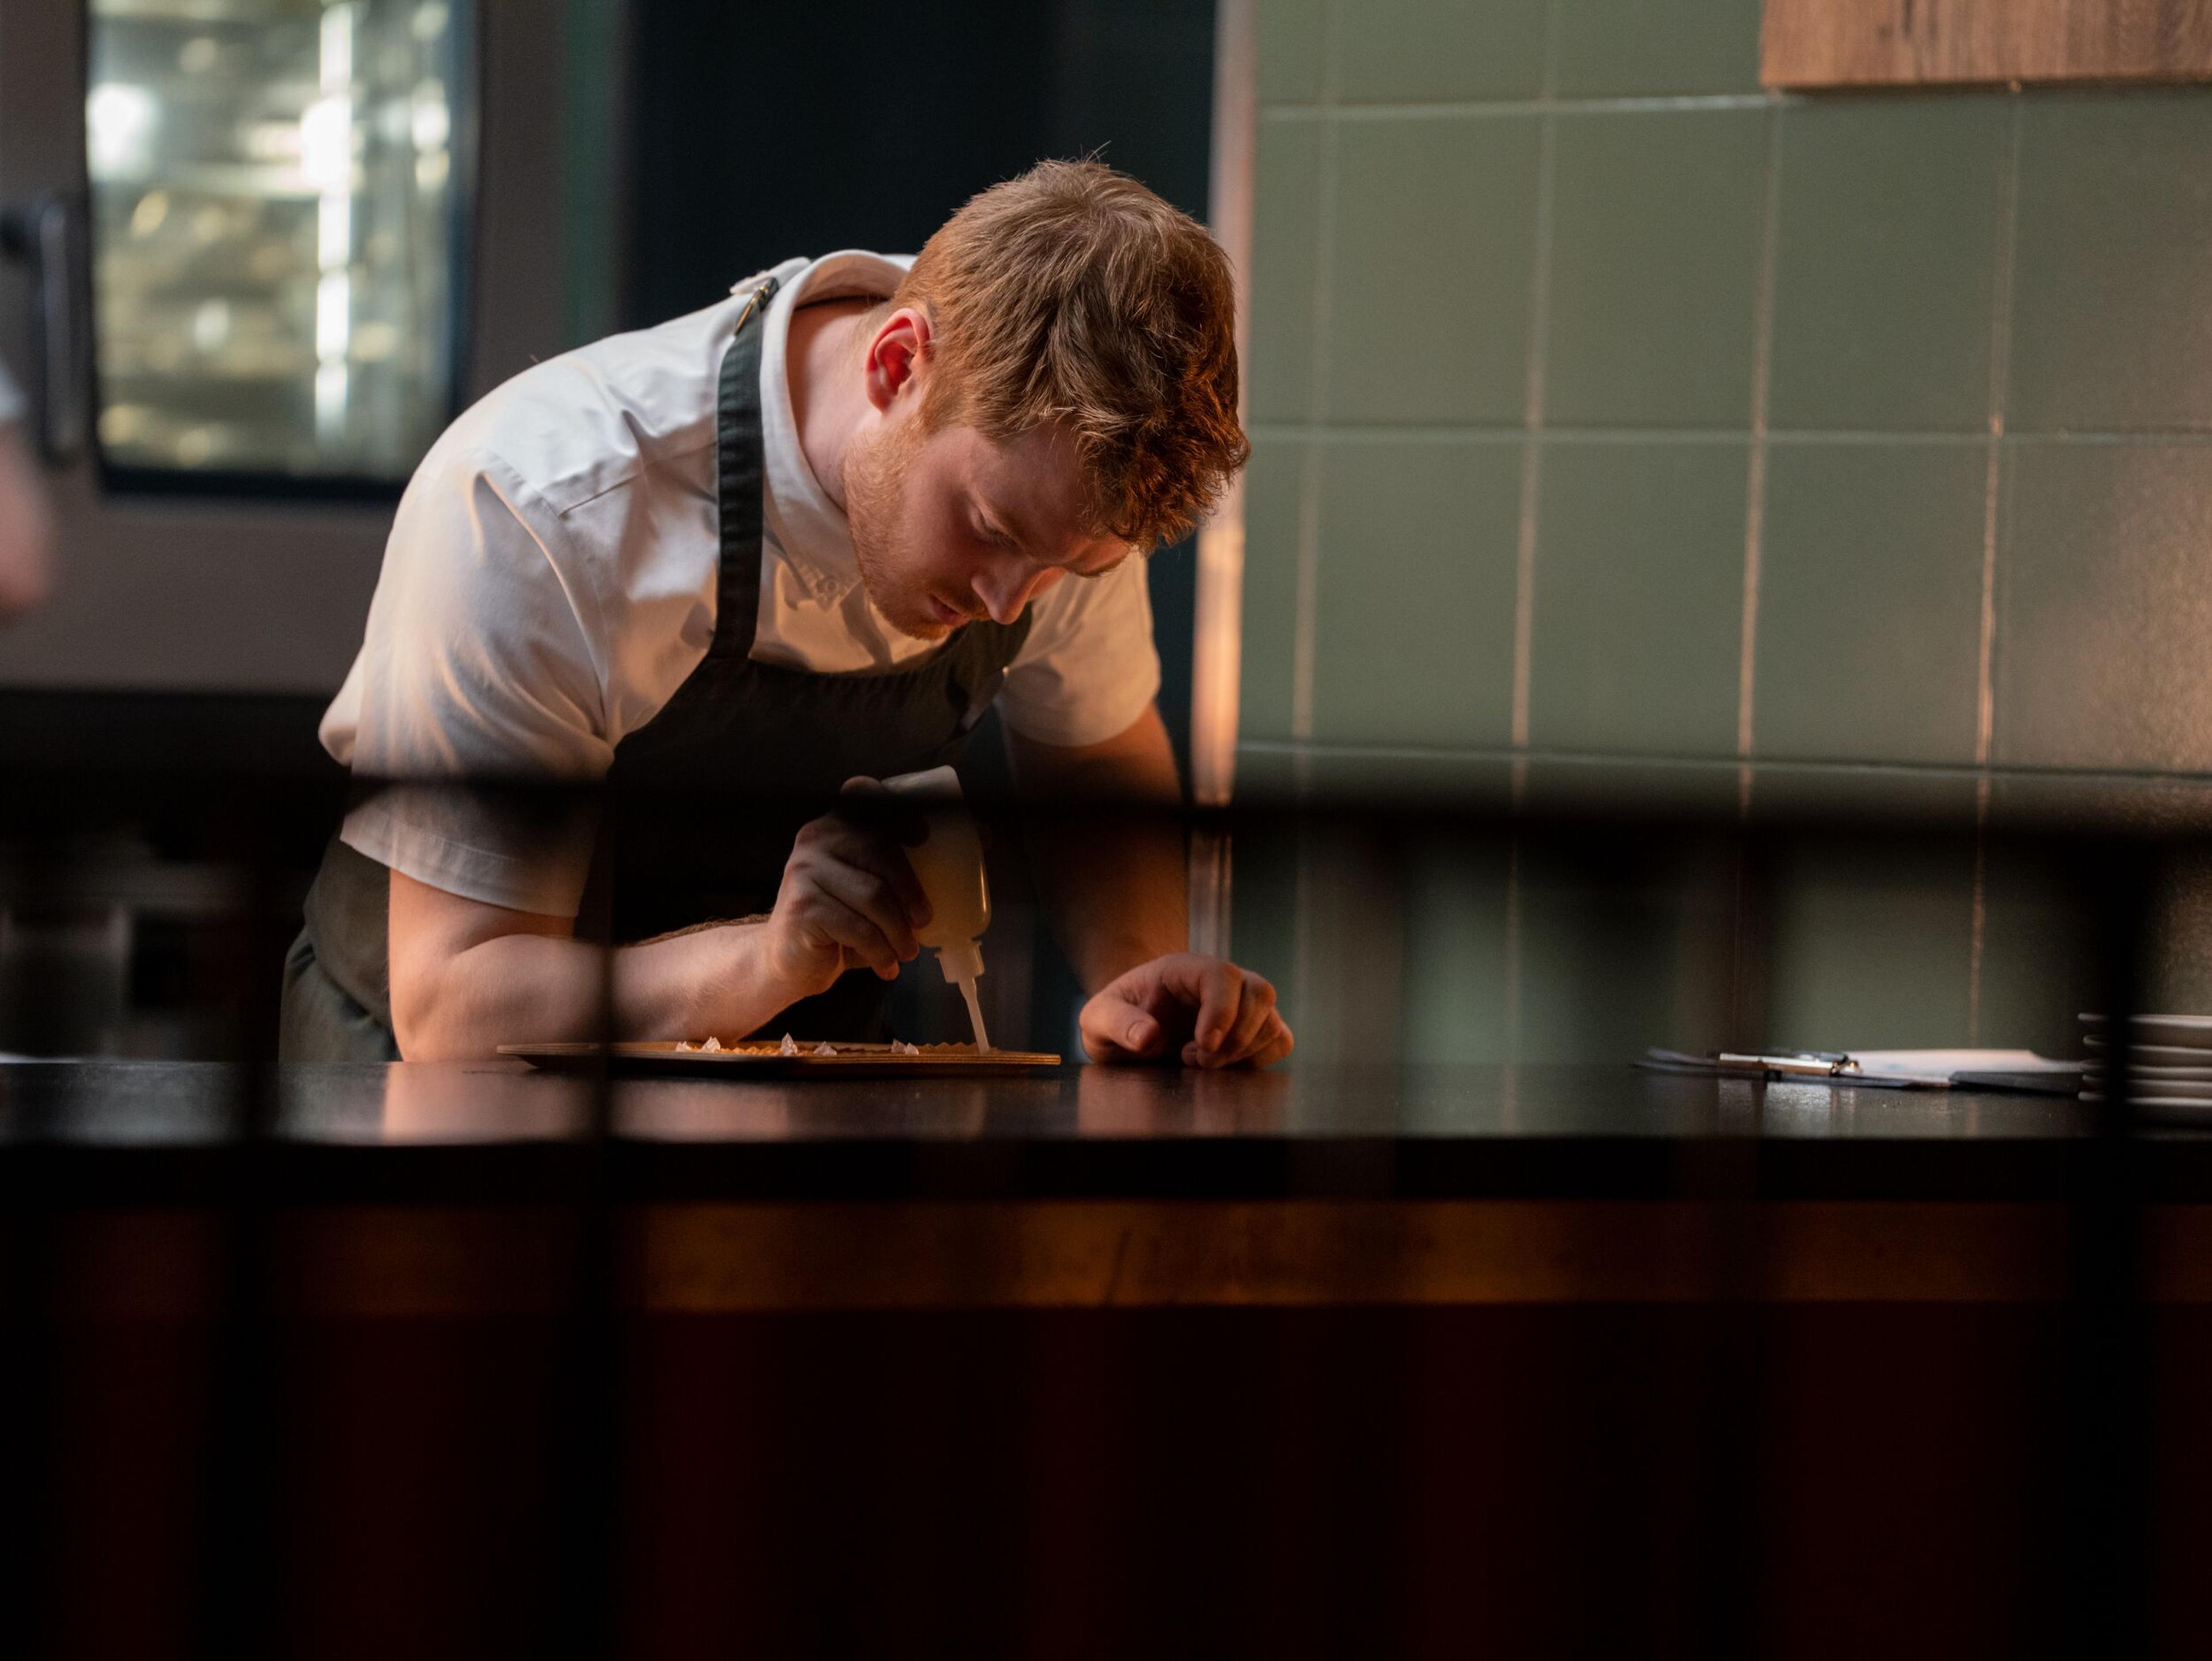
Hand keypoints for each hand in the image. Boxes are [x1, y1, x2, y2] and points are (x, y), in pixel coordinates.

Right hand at [760, 783, 931, 998]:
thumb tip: (981, 842)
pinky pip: (857, 928)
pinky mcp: (801, 906)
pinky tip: (886, 965)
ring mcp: (804, 870)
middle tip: (925, 921)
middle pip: (879, 848)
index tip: (924, 834)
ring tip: (906, 951)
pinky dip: (880, 951)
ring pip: (873, 894)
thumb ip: (906, 866)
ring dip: (898, 930)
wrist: (790, 960)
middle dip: (911, 888)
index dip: (898, 807)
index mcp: (837, 823)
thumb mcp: (872, 886)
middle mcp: (817, 837)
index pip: (865, 795)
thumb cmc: (843, 919)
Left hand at [1078, 953, 1292, 1068]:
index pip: (1222, 975)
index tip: (1202, 1046)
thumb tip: (1148, 1036)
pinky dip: (1259, 1060)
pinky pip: (1279, 1041)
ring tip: (1202, 1064)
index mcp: (1185, 970)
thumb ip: (1118, 1023)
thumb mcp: (1098, 1019)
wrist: (1128, 1030)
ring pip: (1273, 1020)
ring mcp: (1241, 1006)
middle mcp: (1221, 983)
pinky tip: (1225, 1069)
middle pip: (1260, 993)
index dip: (1221, 1011)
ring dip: (1244, 1052)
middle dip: (1236, 1037)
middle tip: (1199, 1061)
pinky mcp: (1252, 1031)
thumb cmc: (1116, 1018)